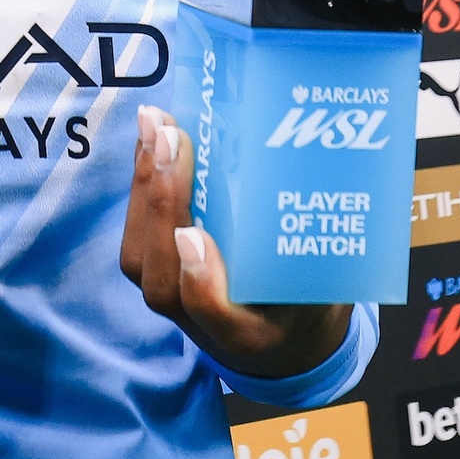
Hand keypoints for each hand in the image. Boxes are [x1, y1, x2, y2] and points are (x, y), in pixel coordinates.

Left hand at [120, 105, 350, 379]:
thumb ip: (318, 254)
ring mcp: (169, 299)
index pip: (211, 313)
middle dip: (163, 202)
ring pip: (139, 251)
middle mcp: (199, 324)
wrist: (278, 335)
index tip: (193, 236)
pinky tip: (149, 133)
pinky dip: (139, 178)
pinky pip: (135, 230)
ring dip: (144, 181)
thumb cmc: (306, 300)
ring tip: (156, 123)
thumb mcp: (323, 288)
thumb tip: (324, 178)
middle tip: (172, 139)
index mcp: (247, 333)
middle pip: (164, 275)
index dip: (199, 279)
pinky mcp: (153, 272)